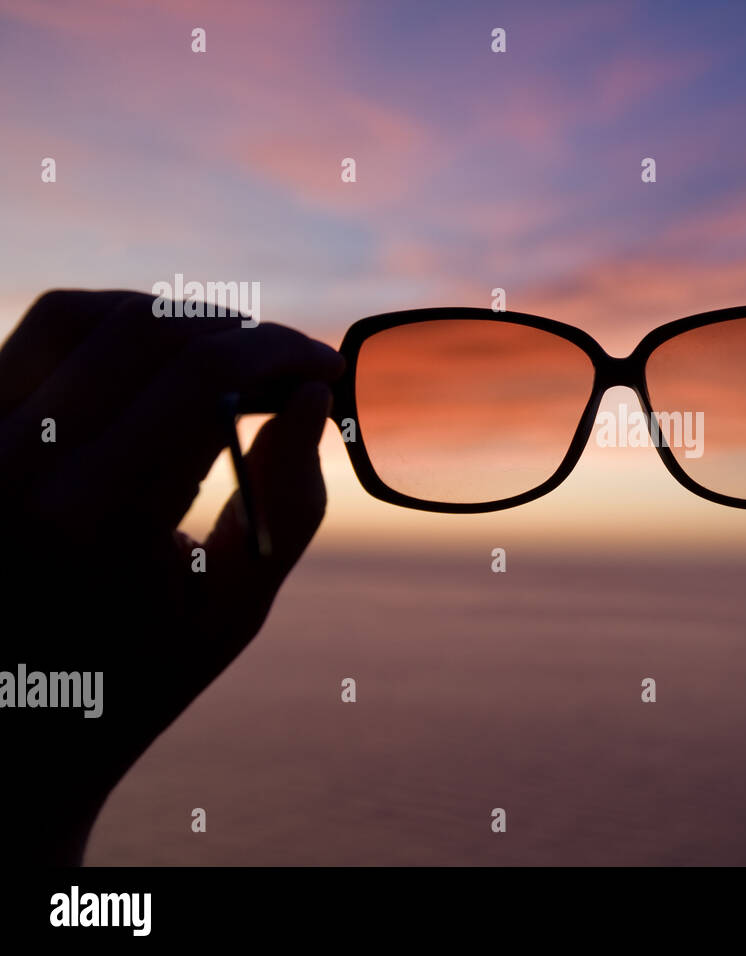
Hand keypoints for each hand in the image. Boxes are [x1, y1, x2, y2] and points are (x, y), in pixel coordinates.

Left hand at [0, 290, 342, 863]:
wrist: (9, 732)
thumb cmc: (136, 677)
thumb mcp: (233, 607)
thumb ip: (287, 499)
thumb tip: (313, 394)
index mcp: (96, 521)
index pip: (204, 378)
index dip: (281, 352)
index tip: (327, 365)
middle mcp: (18, 469)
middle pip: (149, 331)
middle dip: (240, 331)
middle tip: (289, 360)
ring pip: (83, 315)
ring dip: (174, 320)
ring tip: (229, 357)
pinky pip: (37, 339)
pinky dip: (110, 330)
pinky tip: (159, 362)